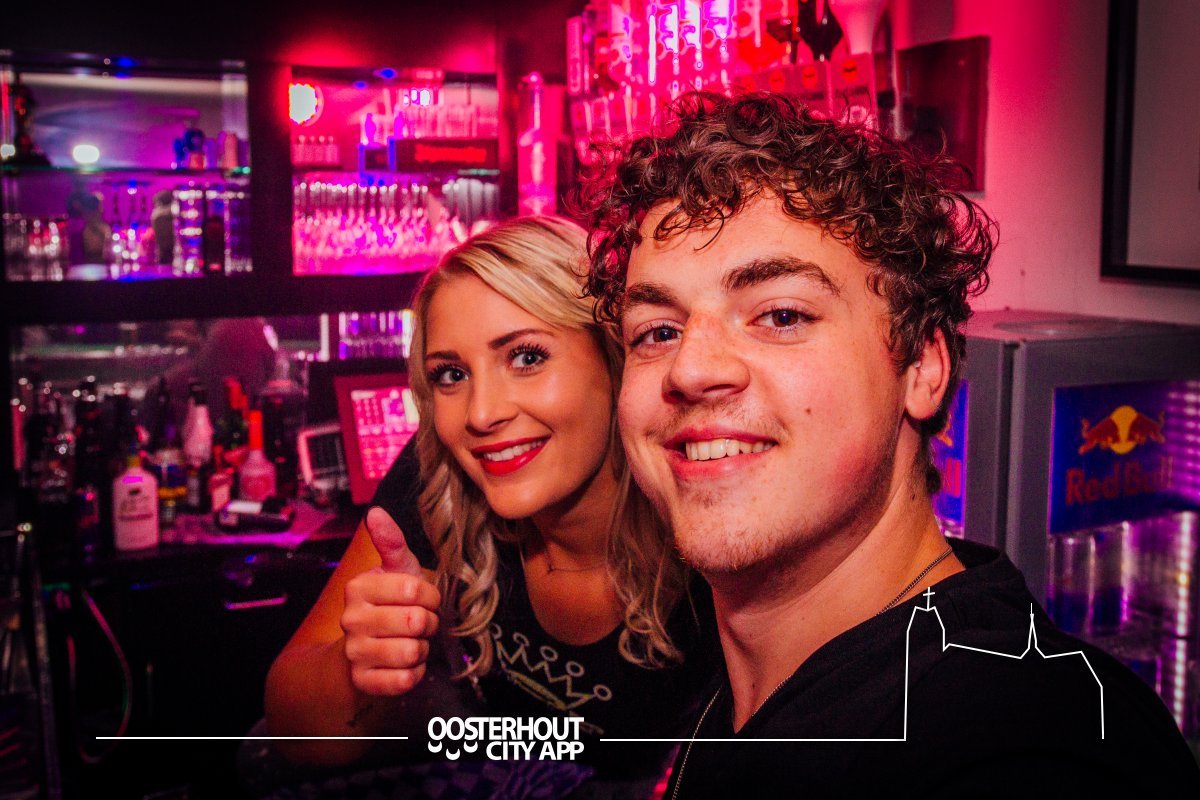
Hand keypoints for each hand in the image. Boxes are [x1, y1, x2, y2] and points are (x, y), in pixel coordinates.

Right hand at [341, 507, 440, 695]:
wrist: (363, 650)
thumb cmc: (390, 604)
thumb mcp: (396, 570)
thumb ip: (391, 542)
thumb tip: (375, 511)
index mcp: (358, 587)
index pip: (415, 588)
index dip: (431, 596)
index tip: (426, 599)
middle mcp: (350, 619)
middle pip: (415, 621)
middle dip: (429, 623)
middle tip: (421, 623)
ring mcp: (354, 652)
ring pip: (411, 651)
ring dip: (421, 648)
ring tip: (412, 641)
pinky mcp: (362, 681)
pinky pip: (404, 679)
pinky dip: (414, 673)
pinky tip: (405, 664)